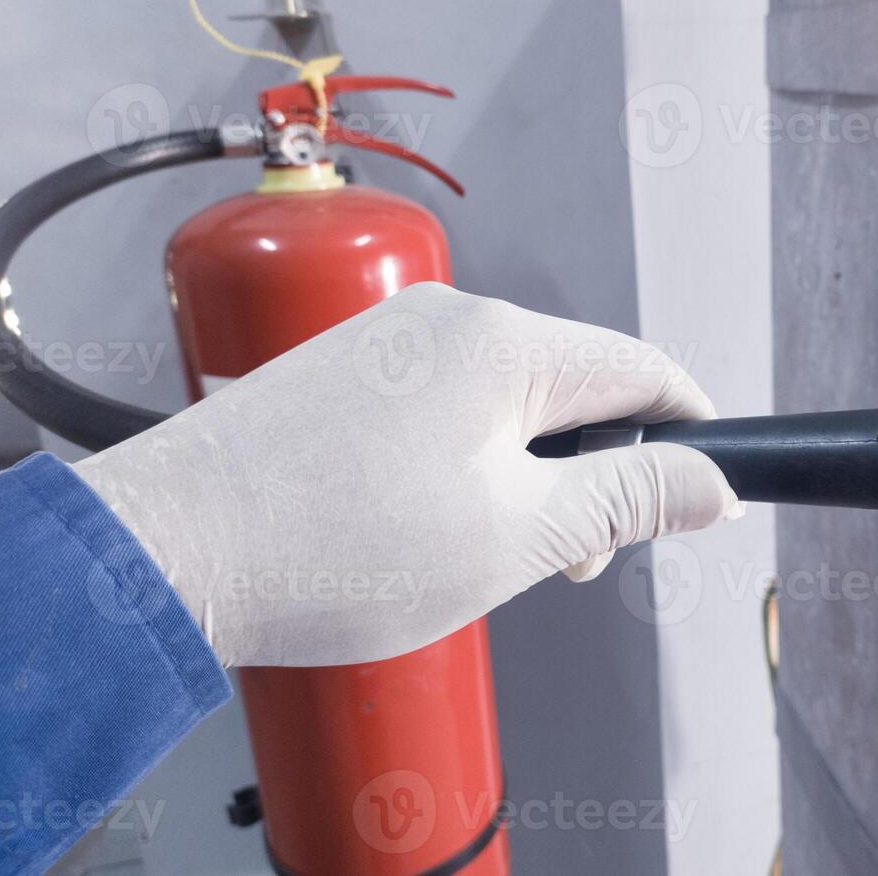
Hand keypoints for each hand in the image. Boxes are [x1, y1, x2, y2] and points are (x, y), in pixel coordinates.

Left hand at [73, 283, 737, 666]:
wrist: (169, 552)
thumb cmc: (330, 546)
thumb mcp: (518, 534)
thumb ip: (629, 497)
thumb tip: (708, 481)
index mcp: (503, 343)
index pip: (641, 369)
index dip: (690, 430)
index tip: (705, 484)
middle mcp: (447, 318)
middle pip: (573, 385)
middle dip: (595, 472)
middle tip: (570, 558)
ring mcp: (388, 339)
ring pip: (508, 402)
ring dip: (527, 474)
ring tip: (481, 551)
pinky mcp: (346, 369)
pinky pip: (444, 406)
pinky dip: (466, 462)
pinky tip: (425, 523)